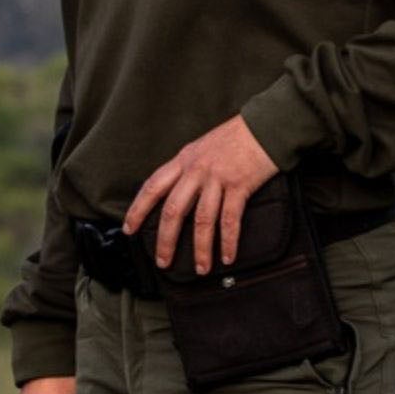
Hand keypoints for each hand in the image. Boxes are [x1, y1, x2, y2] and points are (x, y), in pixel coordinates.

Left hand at [124, 112, 280, 273]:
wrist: (265, 125)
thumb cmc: (236, 136)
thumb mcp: (203, 146)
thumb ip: (189, 167)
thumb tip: (179, 191)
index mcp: (184, 160)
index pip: (153, 186)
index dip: (138, 209)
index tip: (129, 229)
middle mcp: (196, 170)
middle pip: (173, 209)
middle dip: (166, 239)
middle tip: (163, 261)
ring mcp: (218, 178)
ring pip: (202, 220)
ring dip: (201, 248)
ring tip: (200, 269)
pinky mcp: (240, 185)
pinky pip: (230, 219)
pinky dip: (228, 241)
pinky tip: (228, 257)